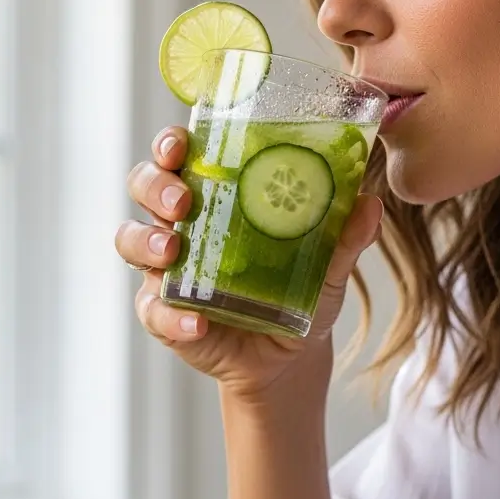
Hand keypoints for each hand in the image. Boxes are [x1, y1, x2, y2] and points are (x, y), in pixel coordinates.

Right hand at [114, 126, 383, 405]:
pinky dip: (171, 315)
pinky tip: (196, 323)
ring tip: (171, 253)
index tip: (181, 145)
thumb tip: (369, 204)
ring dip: (145, 243)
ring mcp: (166, 268)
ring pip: (130, 240)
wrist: (291, 354)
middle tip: (181, 202)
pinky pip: (153, 310)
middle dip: (155, 186)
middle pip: (144, 186)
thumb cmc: (300, 288)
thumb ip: (344, 236)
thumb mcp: (328, 264)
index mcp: (215, 193)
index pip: (179, 154)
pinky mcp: (163, 313)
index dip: (170, 144)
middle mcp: (181, 223)